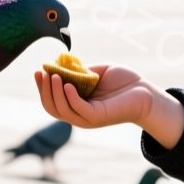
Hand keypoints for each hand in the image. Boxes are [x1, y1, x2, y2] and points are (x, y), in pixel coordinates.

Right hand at [34, 65, 154, 128]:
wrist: (146, 91)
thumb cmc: (123, 82)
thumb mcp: (96, 73)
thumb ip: (79, 71)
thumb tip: (61, 65)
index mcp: (77, 105)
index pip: (52, 101)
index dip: (42, 87)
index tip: (38, 70)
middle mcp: (79, 115)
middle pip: (52, 107)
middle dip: (43, 90)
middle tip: (42, 72)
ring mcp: (88, 118)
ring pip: (62, 110)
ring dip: (54, 93)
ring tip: (53, 76)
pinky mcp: (98, 117)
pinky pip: (78, 109)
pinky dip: (70, 97)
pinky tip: (67, 84)